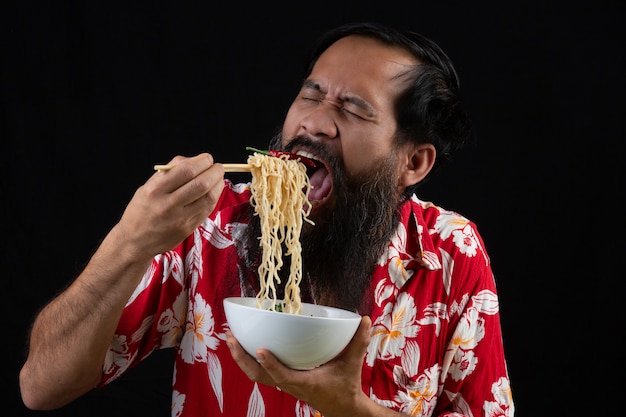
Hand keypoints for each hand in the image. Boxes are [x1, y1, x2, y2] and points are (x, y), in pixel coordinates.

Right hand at [115, 153, 225, 258]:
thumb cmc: (142, 210)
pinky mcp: (188, 229)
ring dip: (218, 185)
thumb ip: (169, 172)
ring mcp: (179, 219)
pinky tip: (214, 191)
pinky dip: (214, 197)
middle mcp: (168, 205)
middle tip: (219, 167)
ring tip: (219, 178)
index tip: (207, 158)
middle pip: (201, 184)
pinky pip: (207, 210)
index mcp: (155, 190)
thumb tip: (194, 160)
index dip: (202, 162)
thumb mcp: (147, 187)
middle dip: (215, 172)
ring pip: (208, 198)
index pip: (186, 170)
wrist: (135, 241)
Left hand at [227, 316, 373, 416]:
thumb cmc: (345, 387)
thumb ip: (358, 342)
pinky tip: (246, 346)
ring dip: (241, 358)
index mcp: (305, 383)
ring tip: (231, 339)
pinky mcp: (283, 382)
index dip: (270, 364)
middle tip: (230, 337)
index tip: (260, 349)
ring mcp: (284, 385)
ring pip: (256, 375)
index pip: (283, 375)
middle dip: (241, 357)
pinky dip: (251, 360)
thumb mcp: (352, 365)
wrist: (343, 408)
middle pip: (258, 376)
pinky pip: (261, 373)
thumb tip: (365, 319)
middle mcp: (290, 385)